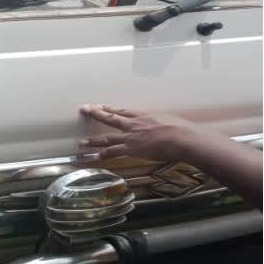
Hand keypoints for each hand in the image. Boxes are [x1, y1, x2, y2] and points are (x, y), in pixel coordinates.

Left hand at [78, 105, 196, 161]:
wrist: (181, 138)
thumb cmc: (180, 128)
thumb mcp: (168, 119)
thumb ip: (161, 121)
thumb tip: (163, 123)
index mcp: (143, 115)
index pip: (122, 111)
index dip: (110, 109)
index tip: (101, 106)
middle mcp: (133, 124)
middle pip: (110, 118)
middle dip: (96, 113)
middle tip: (84, 109)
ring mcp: (131, 137)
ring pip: (108, 137)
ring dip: (94, 140)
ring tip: (82, 142)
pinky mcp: (132, 149)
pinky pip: (114, 152)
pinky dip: (104, 154)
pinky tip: (95, 157)